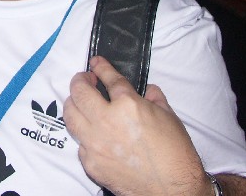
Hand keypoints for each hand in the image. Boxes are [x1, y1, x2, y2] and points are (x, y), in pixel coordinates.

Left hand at [65, 56, 209, 195]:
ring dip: (73, 103)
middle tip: (85, 80)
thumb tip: (147, 91)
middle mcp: (106, 121)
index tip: (95, 62)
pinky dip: (83, 134)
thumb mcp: (169, 116)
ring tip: (81, 102)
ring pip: (69, 114)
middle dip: (80, 80)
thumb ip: (154, 98)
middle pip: (79, 91)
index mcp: (128, 105)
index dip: (100, 66)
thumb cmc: (175, 154)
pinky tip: (91, 132)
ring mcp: (95, 143)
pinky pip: (79, 142)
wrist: (173, 190)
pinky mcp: (91, 162)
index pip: (108, 78)